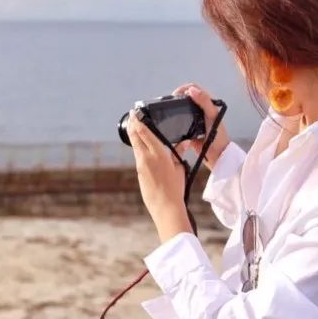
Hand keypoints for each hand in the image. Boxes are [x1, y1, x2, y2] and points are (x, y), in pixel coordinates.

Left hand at [126, 111, 193, 242]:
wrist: (165, 206)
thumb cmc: (175, 188)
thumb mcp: (180, 167)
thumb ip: (179, 152)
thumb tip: (184, 142)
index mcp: (158, 153)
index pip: (144, 132)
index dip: (139, 120)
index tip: (136, 112)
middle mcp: (146, 157)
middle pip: (135, 136)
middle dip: (134, 124)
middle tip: (133, 115)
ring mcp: (141, 165)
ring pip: (135, 145)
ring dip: (135, 135)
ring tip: (136, 126)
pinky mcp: (139, 173)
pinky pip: (138, 155)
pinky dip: (139, 147)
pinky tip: (142, 145)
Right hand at [172, 83, 228, 168]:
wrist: (217, 157)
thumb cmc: (219, 137)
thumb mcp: (212, 116)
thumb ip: (204, 102)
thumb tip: (191, 90)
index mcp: (207, 104)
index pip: (194, 89)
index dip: (184, 89)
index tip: (176, 95)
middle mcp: (200, 110)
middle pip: (185, 98)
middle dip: (177, 98)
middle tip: (170, 104)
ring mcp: (194, 120)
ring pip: (181, 109)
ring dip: (175, 108)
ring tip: (169, 112)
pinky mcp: (188, 131)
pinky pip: (179, 123)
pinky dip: (174, 121)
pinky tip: (170, 123)